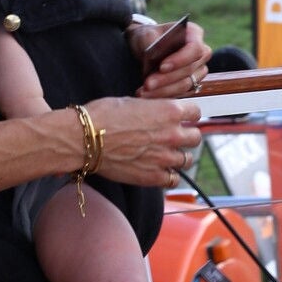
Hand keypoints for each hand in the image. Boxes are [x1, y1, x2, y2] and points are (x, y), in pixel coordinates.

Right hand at [80, 95, 203, 187]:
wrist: (84, 139)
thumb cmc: (103, 115)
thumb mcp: (134, 102)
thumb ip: (154, 110)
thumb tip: (159, 114)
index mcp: (170, 111)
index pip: (196, 113)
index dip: (188, 116)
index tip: (183, 119)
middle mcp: (173, 134)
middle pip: (196, 137)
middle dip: (186, 136)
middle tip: (174, 138)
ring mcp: (165, 157)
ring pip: (187, 160)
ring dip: (179, 157)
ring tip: (166, 155)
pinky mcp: (154, 177)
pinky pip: (173, 179)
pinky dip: (169, 176)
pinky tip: (160, 171)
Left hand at [130, 19, 212, 98]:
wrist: (145, 47)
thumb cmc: (148, 37)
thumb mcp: (145, 34)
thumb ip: (150, 41)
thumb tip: (152, 52)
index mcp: (194, 34)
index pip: (195, 48)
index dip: (180, 59)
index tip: (162, 67)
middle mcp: (201, 53)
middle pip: (189, 69)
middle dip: (166, 79)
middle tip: (147, 84)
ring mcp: (198, 70)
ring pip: (186, 85)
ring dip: (164, 90)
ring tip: (144, 92)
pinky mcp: (191, 84)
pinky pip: (181, 94)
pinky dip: (164, 96)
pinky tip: (149, 96)